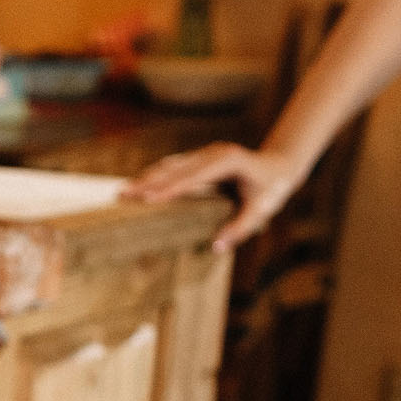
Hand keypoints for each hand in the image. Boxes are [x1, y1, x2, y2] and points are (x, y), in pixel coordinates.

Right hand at [121, 141, 311, 251]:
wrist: (278, 166)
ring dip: (146, 178)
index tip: (147, 199)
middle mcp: (212, 153)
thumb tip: (217, 247)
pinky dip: (154, 176)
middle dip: (147, 182)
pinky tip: (138, 186)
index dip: (169, 188)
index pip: (193, 177)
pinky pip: (173, 167)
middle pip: (174, 168)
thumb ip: (240, 228)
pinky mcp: (199, 159)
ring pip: (169, 165)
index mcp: (227, 161)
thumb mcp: (260, 211)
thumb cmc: (270, 190)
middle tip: (122, 196)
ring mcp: (204, 154)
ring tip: (123, 193)